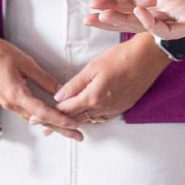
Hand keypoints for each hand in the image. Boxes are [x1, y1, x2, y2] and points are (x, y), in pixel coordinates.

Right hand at [0, 31, 83, 140]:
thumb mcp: (26, 64)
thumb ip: (44, 79)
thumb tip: (60, 91)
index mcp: (17, 96)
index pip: (44, 113)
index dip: (62, 121)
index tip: (76, 127)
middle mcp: (11, 104)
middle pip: (40, 121)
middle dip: (60, 129)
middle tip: (77, 136)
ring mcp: (6, 102)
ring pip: (32, 118)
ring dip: (50, 123)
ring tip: (66, 128)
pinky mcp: (5, 98)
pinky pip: (25, 112)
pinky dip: (39, 116)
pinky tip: (47, 116)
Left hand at [53, 37, 167, 124]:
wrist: (149, 57)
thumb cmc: (121, 57)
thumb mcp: (93, 67)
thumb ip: (75, 84)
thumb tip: (59, 98)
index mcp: (93, 98)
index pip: (65, 111)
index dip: (48, 116)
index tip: (35, 121)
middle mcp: (104, 108)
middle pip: (76, 120)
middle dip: (58, 123)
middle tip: (43, 128)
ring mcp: (115, 110)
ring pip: (89, 120)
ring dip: (75, 121)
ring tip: (60, 123)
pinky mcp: (123, 107)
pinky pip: (101, 116)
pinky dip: (89, 117)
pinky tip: (84, 114)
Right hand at [86, 0, 184, 38]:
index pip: (135, 3)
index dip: (115, 4)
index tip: (94, 2)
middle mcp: (170, 11)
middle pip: (133, 17)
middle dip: (111, 17)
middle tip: (88, 17)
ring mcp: (180, 20)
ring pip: (144, 25)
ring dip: (123, 21)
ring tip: (102, 16)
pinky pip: (167, 30)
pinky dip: (152, 22)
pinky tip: (139, 12)